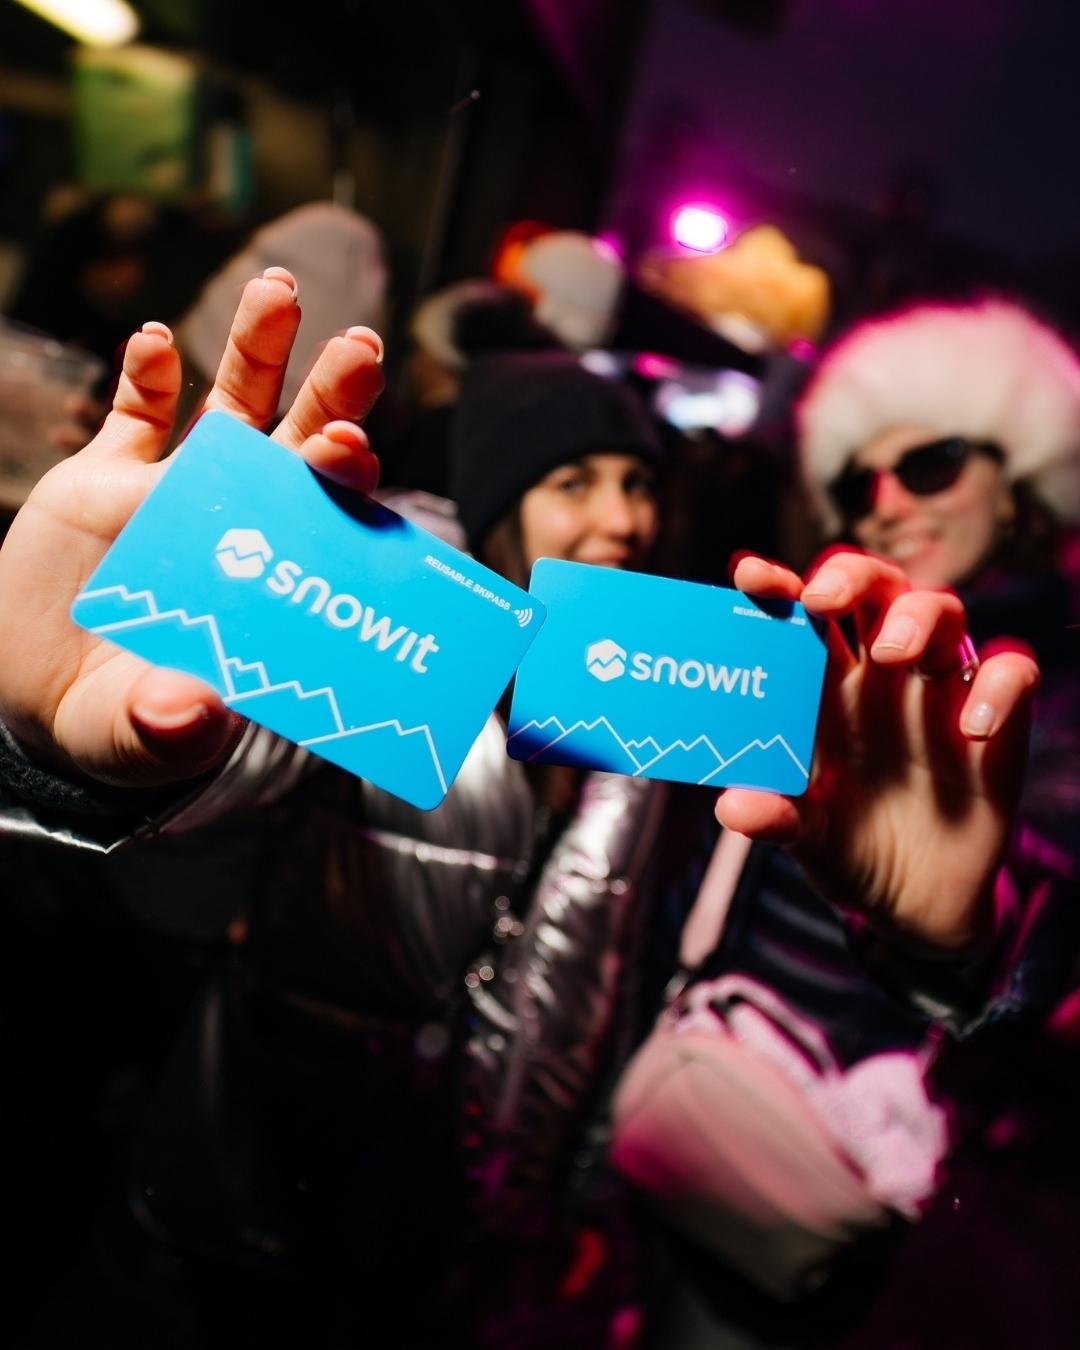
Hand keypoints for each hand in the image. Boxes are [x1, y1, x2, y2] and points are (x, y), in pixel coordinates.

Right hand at [0, 268, 383, 788]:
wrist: (47, 693)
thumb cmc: (124, 721)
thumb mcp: (140, 735)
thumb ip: (170, 730)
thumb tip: (197, 715)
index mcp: (268, 579)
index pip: (326, 521)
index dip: (342, 482)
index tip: (353, 447)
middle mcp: (240, 526)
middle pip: (298, 446)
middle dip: (330, 395)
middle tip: (361, 348)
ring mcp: (178, 493)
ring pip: (231, 408)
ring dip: (256, 350)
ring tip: (276, 293)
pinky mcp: (109, 479)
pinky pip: (134, 415)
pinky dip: (146, 377)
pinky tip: (155, 342)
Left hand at [715, 550, 1039, 953]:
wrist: (915, 906)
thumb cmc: (848, 850)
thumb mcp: (807, 839)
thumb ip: (776, 819)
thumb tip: (733, 806)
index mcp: (822, 689)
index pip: (803, 617)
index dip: (779, 587)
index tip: (750, 577)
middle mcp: (879, 678)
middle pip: (873, 590)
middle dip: (850, 576)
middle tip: (823, 597)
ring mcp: (937, 694)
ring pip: (940, 610)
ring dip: (916, 617)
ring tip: (892, 652)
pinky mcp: (995, 726)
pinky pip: (1009, 674)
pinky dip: (995, 686)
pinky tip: (970, 727)